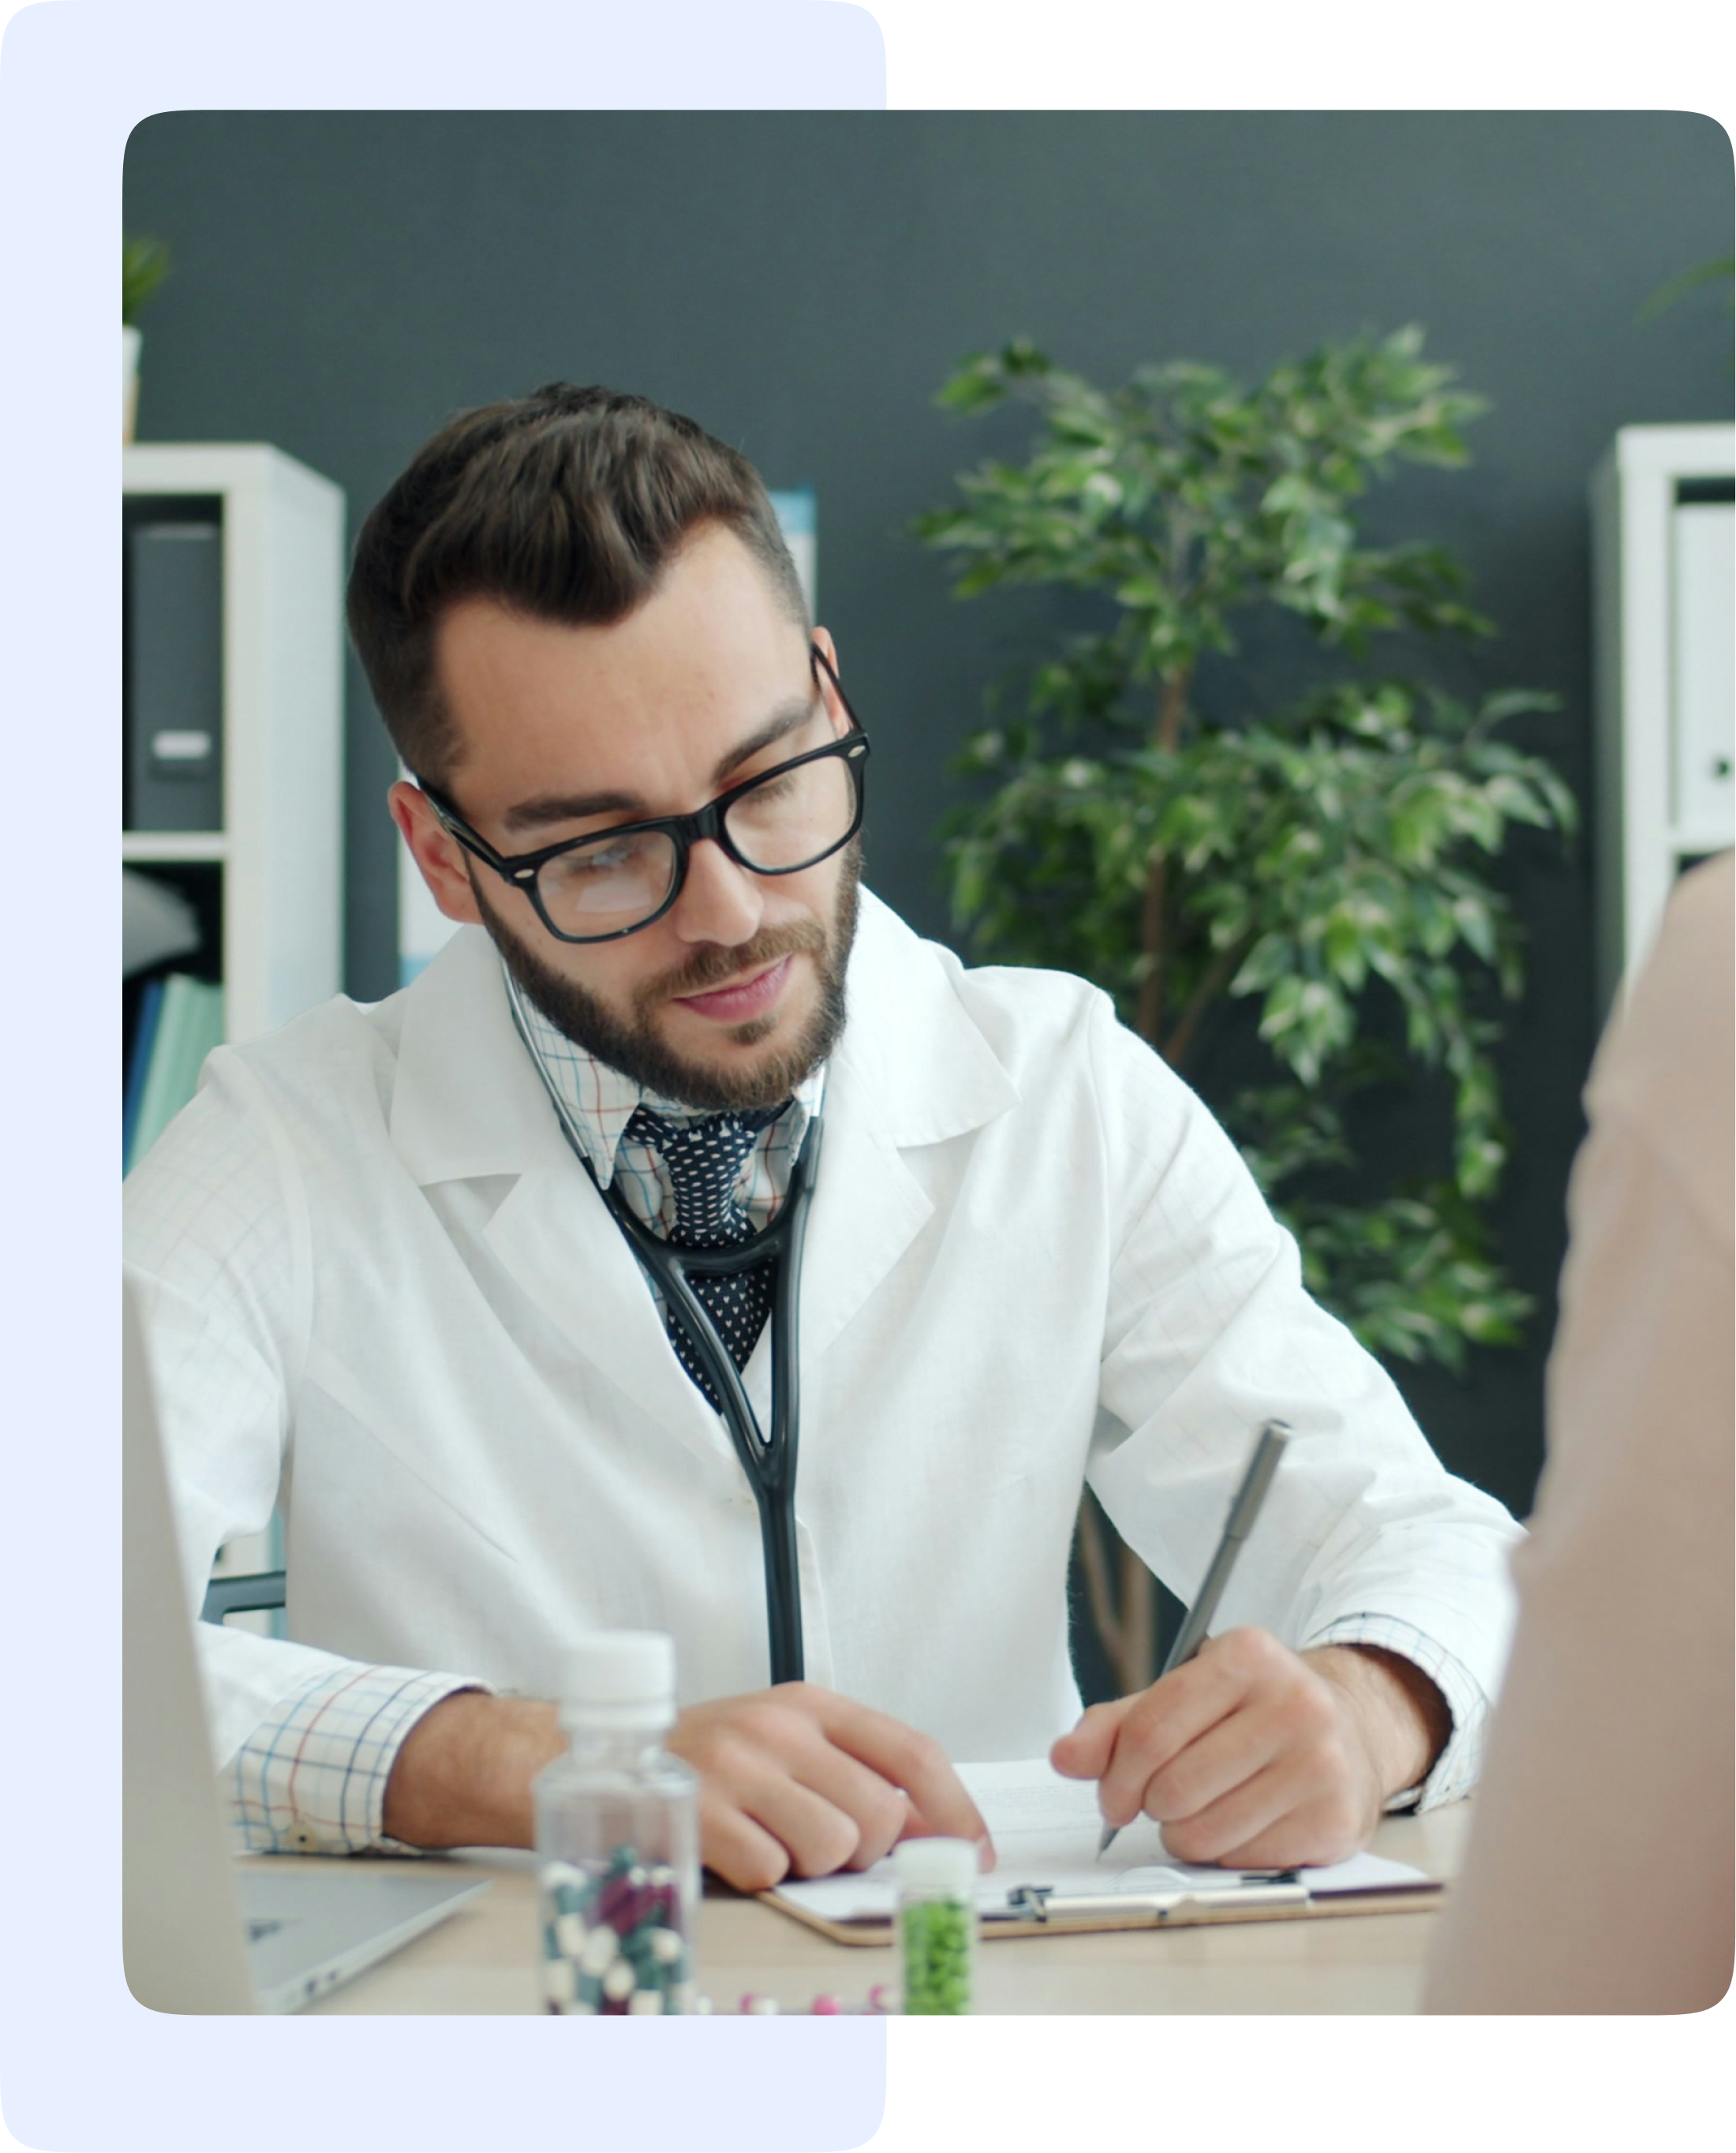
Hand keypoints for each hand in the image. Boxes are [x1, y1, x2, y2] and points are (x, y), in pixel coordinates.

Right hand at [666, 1681, 995, 1893]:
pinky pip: (772, 1872)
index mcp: (812, 1704)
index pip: (912, 1752)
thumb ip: (857, 1774)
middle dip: (866, 1849)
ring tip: (774, 1840)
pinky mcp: (700, 1812)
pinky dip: (762, 1877)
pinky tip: (736, 1849)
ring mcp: (737, 1767)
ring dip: (812, 1865)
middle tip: (825, 1843)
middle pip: (879, 1814)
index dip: (956, 1809)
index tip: (975, 1852)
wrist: (604, 1757)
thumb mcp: (789, 1743)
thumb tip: (937, 1832)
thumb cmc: (711, 1758)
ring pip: (833, 1848)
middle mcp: (778, 1727)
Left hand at [1050, 1629, 1411, 1868]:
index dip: (1116, 1776)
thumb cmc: (1253, 1714)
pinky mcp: (1336, 1819)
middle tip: (1161, 1801)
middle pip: (1174, 1787)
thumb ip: (1117, 1725)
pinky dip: (1226, 1852)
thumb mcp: (1183, 1697)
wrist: (1351, 1732)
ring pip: (1204, 1831)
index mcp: (1247, 1656)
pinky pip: (1242, 1859)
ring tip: (1201, 1808)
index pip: (1150, 1731)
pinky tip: (1244, 1821)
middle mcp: (1295, 1703)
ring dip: (1184, 1834)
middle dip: (1151, 1806)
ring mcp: (1322, 1763)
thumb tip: (1066, 1757)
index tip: (1113, 1795)